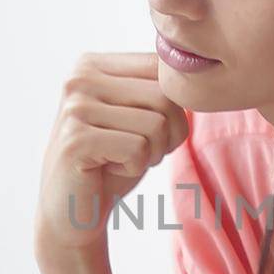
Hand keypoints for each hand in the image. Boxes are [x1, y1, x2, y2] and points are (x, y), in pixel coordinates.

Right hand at [34, 52, 188, 265]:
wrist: (73, 210)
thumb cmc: (112, 162)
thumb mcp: (138, 115)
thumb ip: (159, 88)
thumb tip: (200, 73)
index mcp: (93, 63)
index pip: (163, 68)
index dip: (173, 108)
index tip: (145, 130)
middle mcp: (80, 77)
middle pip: (165, 96)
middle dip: (167, 134)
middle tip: (135, 151)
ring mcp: (75, 108)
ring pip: (157, 124)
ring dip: (150, 153)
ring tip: (119, 159)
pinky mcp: (76, 140)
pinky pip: (138, 149)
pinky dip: (134, 167)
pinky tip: (107, 170)